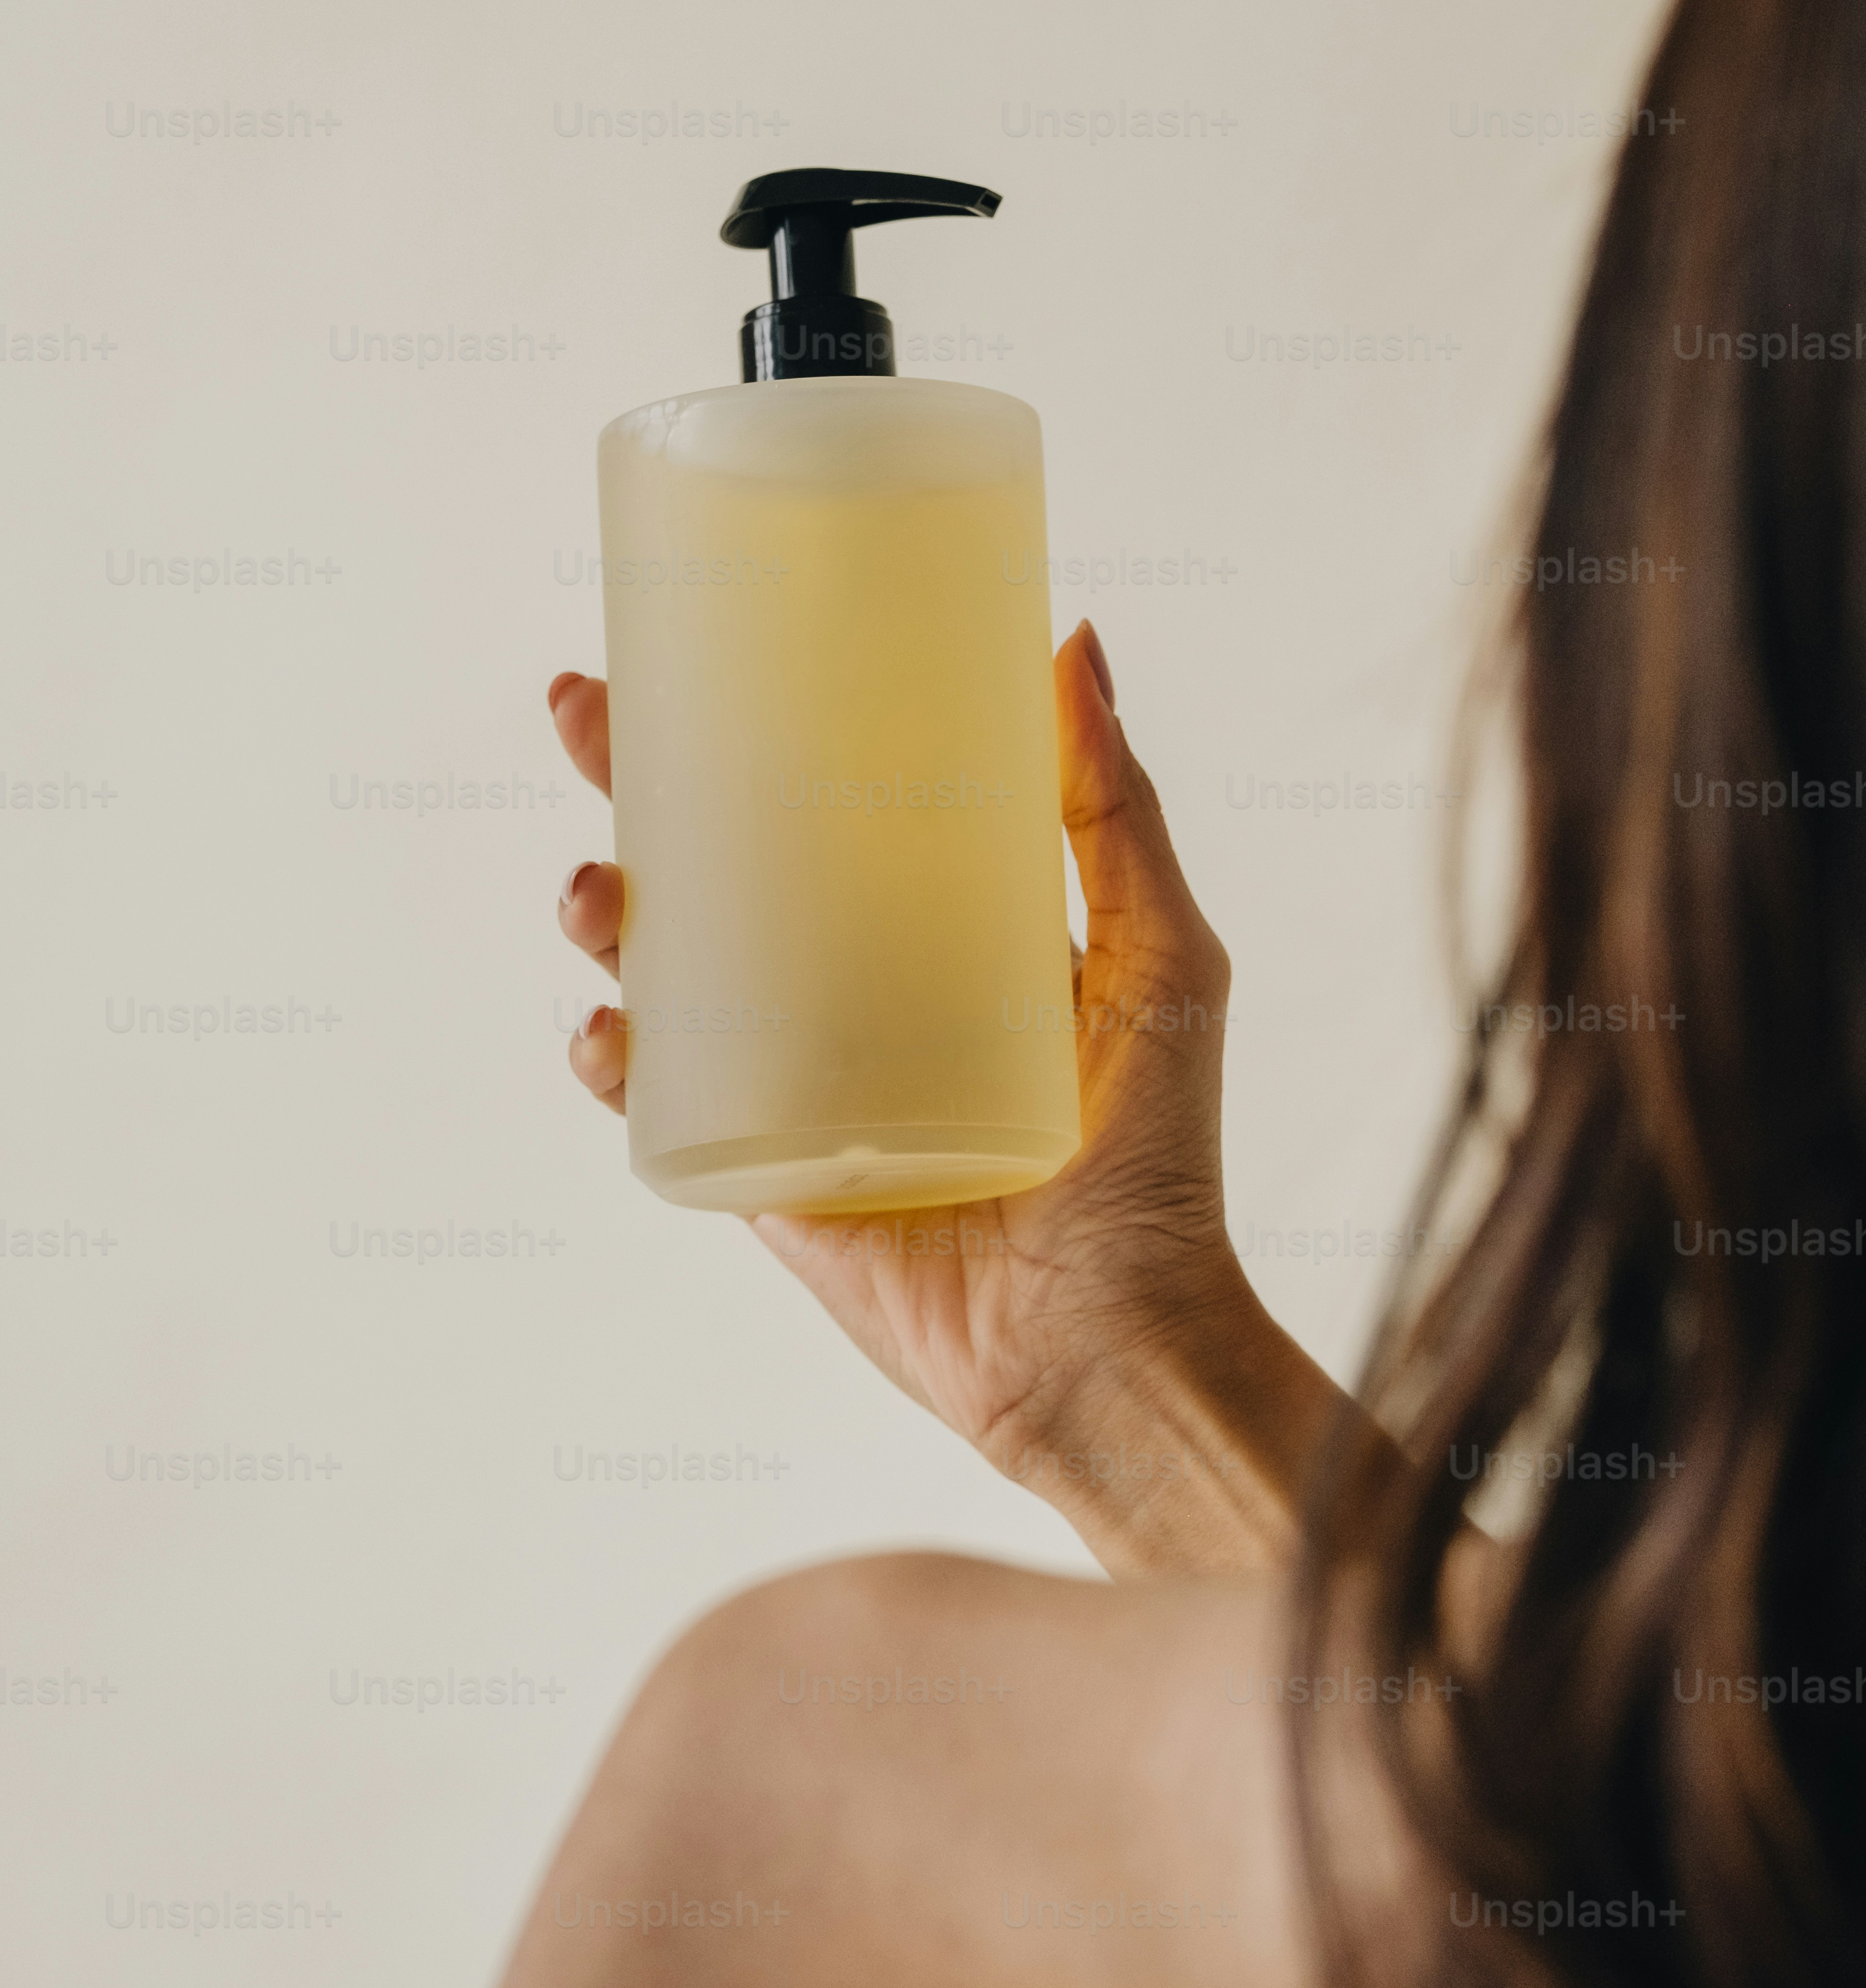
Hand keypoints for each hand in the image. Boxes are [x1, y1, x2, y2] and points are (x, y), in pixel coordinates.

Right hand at [549, 625, 1339, 1572]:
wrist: (1117, 1346)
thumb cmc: (1162, 1158)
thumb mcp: (1159, 955)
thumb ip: (1115, 810)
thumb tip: (1074, 640)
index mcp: (938, 927)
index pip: (822, 799)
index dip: (750, 725)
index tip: (687, 643)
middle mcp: (857, 990)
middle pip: (718, 862)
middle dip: (631, 783)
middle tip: (581, 711)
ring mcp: (799, 1081)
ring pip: (667, 972)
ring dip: (606, 915)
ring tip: (597, 889)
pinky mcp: (763, 1177)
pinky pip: (663, 1103)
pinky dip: (615, 1060)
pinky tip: (606, 1027)